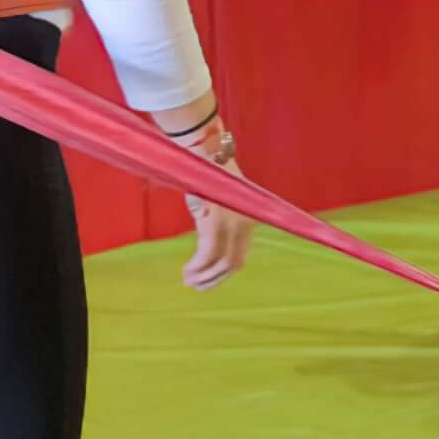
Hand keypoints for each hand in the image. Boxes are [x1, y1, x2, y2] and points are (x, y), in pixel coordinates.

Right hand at [167, 118, 250, 291]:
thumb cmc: (208, 177)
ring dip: (203, 276)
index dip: (224, 275)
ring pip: (221, 264)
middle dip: (213, 280)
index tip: (207, 282)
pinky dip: (197, 266)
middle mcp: (246, 224)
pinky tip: (187, 271)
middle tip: (194, 285)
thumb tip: (208, 257)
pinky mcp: (216, 221)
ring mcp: (232, 223)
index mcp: (251, 220)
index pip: (241, 257)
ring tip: (188, 279)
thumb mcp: (218, 205)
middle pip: (233, 265)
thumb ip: (218, 226)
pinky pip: (207, 253)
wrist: (204, 153)